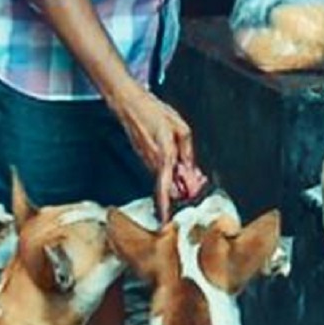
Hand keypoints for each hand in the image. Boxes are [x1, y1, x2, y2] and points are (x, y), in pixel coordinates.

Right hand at [110, 84, 195, 220]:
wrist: (129, 103)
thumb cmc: (153, 111)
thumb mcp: (180, 127)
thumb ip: (187, 151)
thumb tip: (190, 169)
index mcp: (164, 154)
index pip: (165, 187)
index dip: (166, 206)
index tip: (166, 221)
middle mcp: (153, 161)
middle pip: (166, 187)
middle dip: (179, 194)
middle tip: (194, 191)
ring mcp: (147, 160)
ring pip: (163, 179)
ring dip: (176, 183)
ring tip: (190, 178)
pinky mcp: (144, 156)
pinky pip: (159, 171)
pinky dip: (169, 173)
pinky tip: (179, 166)